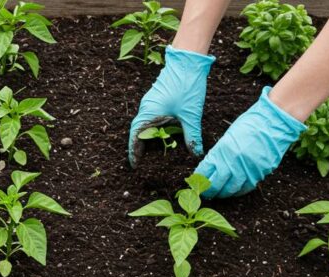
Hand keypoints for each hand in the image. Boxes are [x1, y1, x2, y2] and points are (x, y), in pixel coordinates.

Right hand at [128, 46, 214, 167]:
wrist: (188, 60)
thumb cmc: (186, 85)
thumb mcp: (190, 115)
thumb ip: (192, 136)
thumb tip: (195, 153)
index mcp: (148, 113)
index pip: (135, 137)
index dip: (133, 152)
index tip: (134, 164)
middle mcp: (146, 108)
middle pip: (139, 132)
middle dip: (141, 148)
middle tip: (145, 163)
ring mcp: (152, 102)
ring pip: (146, 124)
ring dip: (149, 138)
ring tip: (155, 152)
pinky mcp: (159, 98)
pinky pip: (153, 117)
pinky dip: (156, 128)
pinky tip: (166, 134)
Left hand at [196, 87, 306, 198]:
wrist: (274, 121)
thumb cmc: (250, 124)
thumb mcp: (228, 137)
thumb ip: (219, 154)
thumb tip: (210, 169)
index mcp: (222, 151)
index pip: (205, 171)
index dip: (198, 178)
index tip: (194, 181)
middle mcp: (234, 163)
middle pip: (216, 184)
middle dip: (208, 190)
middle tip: (204, 192)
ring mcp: (248, 170)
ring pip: (231, 190)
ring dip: (222, 193)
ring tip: (217, 194)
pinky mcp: (260, 173)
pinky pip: (246, 188)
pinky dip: (238, 191)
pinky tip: (233, 191)